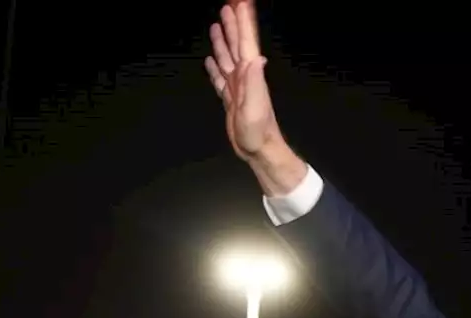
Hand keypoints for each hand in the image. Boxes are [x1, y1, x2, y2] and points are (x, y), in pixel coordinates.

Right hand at [204, 1, 281, 160]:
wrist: (259, 150)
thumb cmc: (258, 132)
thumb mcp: (256, 106)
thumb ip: (255, 82)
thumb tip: (256, 58)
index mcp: (250, 75)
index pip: (245, 42)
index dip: (243, 22)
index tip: (241, 4)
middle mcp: (244, 77)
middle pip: (237, 44)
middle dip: (234, 24)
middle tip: (230, 5)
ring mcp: (237, 88)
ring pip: (227, 57)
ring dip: (224, 41)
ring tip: (218, 24)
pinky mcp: (231, 99)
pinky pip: (220, 78)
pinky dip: (215, 67)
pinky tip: (211, 60)